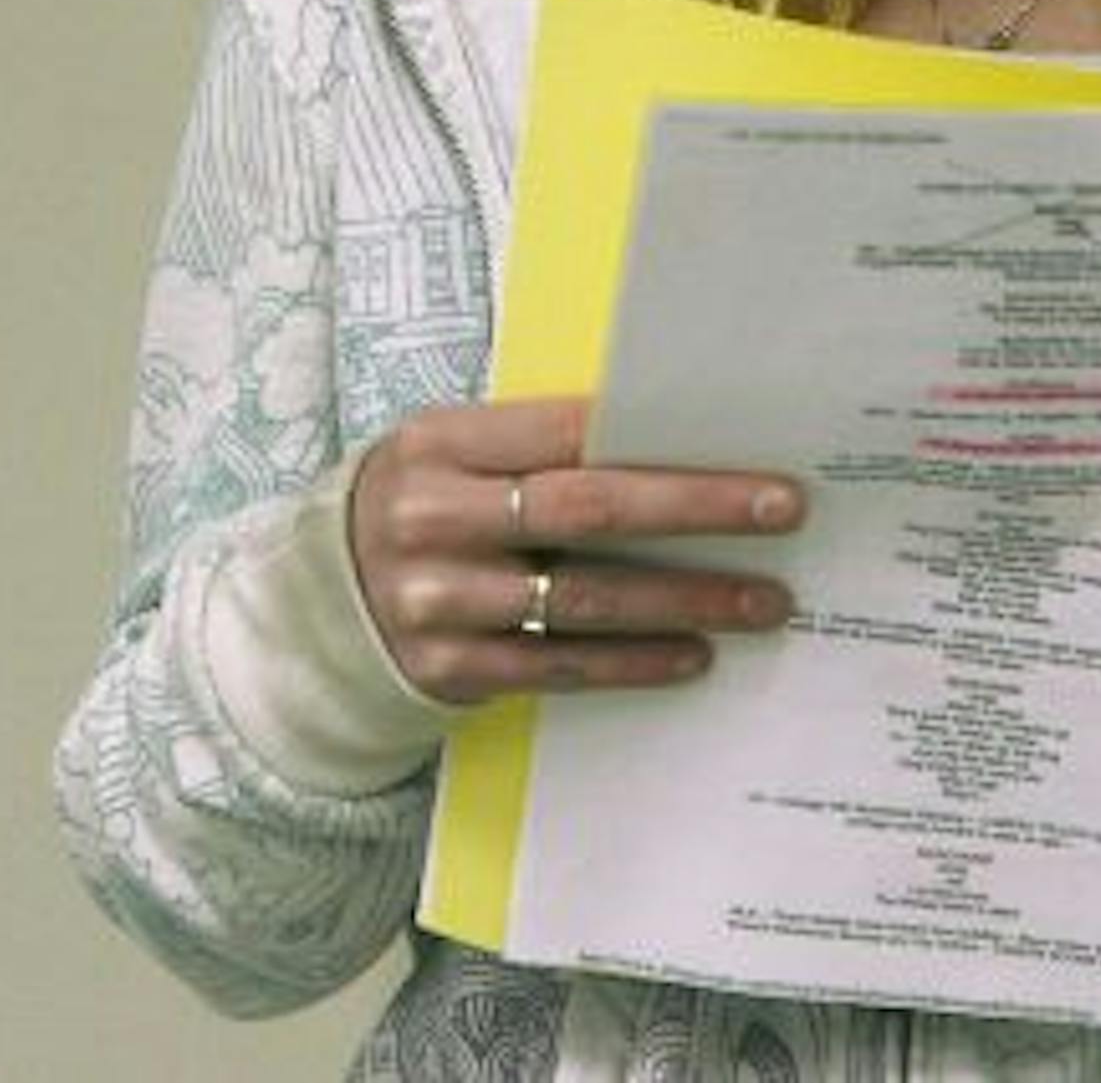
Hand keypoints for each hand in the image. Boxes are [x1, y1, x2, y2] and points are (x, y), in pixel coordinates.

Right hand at [348, 395, 803, 704]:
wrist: (318, 602)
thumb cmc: (425, 502)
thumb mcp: (456, 453)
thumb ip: (540, 446)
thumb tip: (677, 442)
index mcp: (441, 441)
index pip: (568, 430)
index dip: (661, 439)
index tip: (745, 447)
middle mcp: (434, 517)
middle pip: (589, 509)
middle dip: (697, 508)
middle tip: (782, 511)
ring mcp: (437, 601)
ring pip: (585, 599)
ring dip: (687, 599)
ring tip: (764, 599)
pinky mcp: (447, 671)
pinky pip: (561, 666)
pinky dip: (635, 662)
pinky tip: (695, 655)